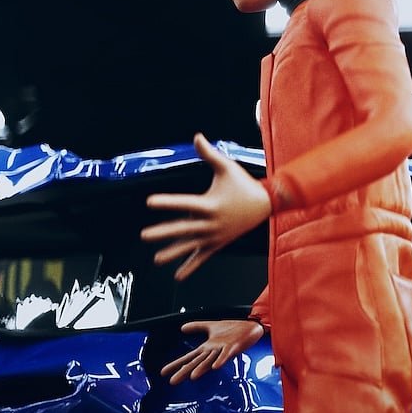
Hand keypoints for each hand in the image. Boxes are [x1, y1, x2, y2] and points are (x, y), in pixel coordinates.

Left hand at [142, 133, 271, 279]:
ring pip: (190, 247)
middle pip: (183, 229)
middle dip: (163, 232)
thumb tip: (197, 136)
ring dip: (173, 253)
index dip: (166, 202)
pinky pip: (202, 257)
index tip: (149, 202)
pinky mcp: (218, 243)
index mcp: (210, 204)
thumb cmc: (244, 184)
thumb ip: (209, 153)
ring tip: (156, 260)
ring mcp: (214, 236)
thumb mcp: (227, 167)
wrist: (266, 204)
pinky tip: (177, 276)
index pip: (183, 203)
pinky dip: (190, 267)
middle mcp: (211, 223)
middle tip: (144, 235)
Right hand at [161, 320, 264, 384]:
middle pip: (196, 363)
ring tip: (191, 377)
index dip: (177, 364)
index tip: (163, 372)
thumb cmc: (234, 329)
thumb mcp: (211, 326)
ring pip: (209, 361)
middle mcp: (214, 352)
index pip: (189, 357)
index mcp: (208, 348)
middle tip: (172, 382)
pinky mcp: (234, 347)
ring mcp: (223, 350)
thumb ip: (196, 327)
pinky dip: (220, 361)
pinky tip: (214, 367)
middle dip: (184, 372)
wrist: (252, 327)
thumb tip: (181, 328)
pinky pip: (226, 355)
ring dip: (201, 369)